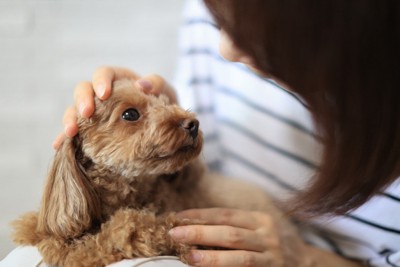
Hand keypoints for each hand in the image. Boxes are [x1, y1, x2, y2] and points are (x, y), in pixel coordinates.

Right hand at [52, 66, 176, 148]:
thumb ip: (156, 84)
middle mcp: (101, 95)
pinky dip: (66, 138)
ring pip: (74, 111)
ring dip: (70, 119)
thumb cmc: (163, 105)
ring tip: (70, 132)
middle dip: (82, 100)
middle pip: (83, 90)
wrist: (165, 129)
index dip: (100, 81)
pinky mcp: (92, 131)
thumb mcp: (165, 92)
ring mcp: (94, 114)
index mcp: (117, 80)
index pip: (103, 74)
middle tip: (87, 113)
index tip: (104, 93)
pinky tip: (59, 146)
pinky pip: (75, 133)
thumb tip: (142, 85)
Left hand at [169, 208, 297, 266]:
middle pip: (231, 234)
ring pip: (240, 258)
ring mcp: (271, 258)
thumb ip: (233, 226)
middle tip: (175, 234)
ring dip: (212, 258)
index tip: (178, 218)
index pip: (226, 214)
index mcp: (260, 220)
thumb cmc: (269, 243)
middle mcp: (267, 237)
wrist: (304, 263)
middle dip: (201, 234)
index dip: (201, 215)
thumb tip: (194, 225)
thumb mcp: (256, 228)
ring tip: (188, 257)